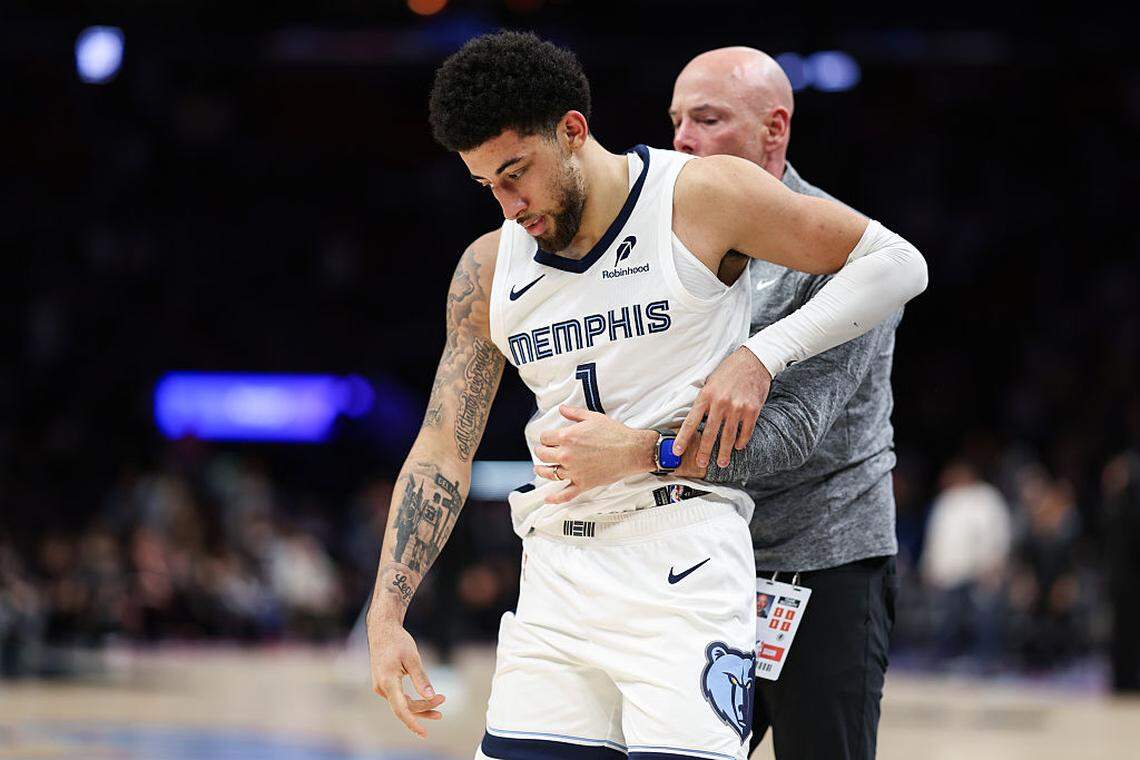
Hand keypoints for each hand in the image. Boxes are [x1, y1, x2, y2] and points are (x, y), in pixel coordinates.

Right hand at [368, 619, 444, 737]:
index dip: (413, 723)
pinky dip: (412, 701)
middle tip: (443, 701)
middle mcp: (381, 687)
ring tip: (439, 707)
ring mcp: (381, 687)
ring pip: (401, 704)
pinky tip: (426, 701)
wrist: (382, 630)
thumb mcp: (412, 658)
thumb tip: (430, 696)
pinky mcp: (384, 684)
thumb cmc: (397, 641)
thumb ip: (421, 678)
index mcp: (387, 681)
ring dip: (419, 707)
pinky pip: (398, 698)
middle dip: (424, 708)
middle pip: (404, 707)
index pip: (401, 709)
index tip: (424, 733)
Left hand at [533, 405, 657, 503]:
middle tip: (544, 451)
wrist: (632, 451)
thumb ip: (574, 414)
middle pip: (543, 455)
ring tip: (540, 468)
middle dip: (542, 451)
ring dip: (542, 470)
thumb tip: (562, 409)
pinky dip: (555, 498)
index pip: (545, 438)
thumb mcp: (593, 417)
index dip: (545, 437)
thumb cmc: (615, 434)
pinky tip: (548, 498)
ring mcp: (574, 471)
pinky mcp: (583, 484)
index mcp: (567, 437)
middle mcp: (567, 455)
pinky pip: (565, 494)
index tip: (548, 438)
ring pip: (549, 473)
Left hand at [674, 346, 770, 468]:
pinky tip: (738, 447)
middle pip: (709, 434)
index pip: (691, 422)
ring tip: (721, 463)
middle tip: (701, 464)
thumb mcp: (710, 381)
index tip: (677, 451)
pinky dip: (742, 441)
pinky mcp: (752, 410)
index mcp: (706, 395)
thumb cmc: (730, 370)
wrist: (754, 360)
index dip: (683, 438)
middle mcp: (720, 403)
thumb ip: (704, 399)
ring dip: (724, 453)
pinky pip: (745, 432)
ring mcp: (737, 408)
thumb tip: (696, 418)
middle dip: (704, 452)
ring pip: (728, 437)